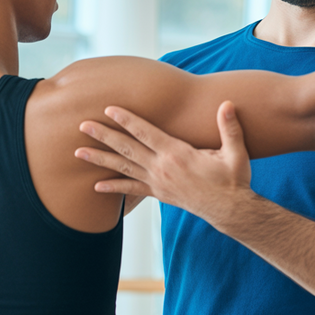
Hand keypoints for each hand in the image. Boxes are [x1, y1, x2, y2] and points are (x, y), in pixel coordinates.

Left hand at [75, 101, 253, 223]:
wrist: (230, 210)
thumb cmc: (233, 179)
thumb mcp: (236, 153)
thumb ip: (230, 128)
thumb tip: (227, 104)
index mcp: (177, 155)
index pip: (146, 133)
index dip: (127, 120)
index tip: (109, 109)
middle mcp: (162, 169)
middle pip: (127, 148)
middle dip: (103, 136)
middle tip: (82, 126)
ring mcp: (158, 182)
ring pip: (123, 168)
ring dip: (100, 159)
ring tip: (78, 153)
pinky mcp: (159, 194)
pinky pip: (131, 189)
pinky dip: (113, 187)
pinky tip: (96, 186)